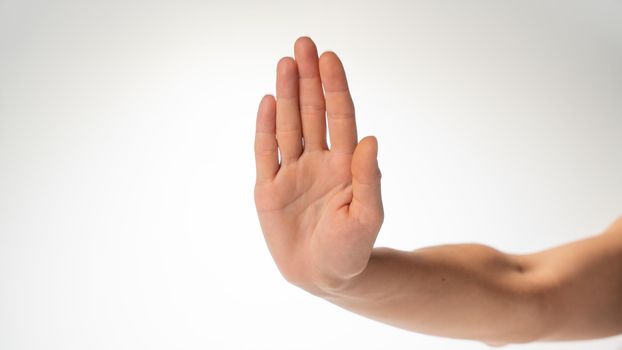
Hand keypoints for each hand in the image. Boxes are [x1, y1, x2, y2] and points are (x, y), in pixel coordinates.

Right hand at [254, 37, 383, 293]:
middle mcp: (318, 161)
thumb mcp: (367, 216)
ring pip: (288, 125)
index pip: (339, 117)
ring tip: (285, 63)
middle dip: (308, 79)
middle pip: (312, 112)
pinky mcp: (269, 188)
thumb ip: (368, 178)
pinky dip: (265, 127)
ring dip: (286, 94)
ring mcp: (292, 173)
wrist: (323, 275)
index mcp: (345, 165)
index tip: (329, 58)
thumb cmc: (351, 248)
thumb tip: (370, 139)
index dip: (334, 88)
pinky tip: (267, 101)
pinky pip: (266, 152)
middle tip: (303, 44)